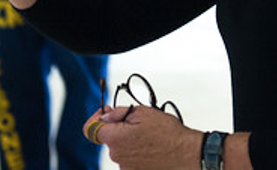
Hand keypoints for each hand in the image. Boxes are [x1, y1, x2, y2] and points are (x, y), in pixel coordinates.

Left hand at [83, 105, 202, 169]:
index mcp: (115, 138)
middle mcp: (116, 156)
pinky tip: (152, 148)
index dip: (97, 118)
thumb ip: (118, 113)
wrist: (186, 154)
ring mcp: (125, 167)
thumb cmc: (168, 133)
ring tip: (151, 137)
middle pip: (110, 138)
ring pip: (121, 149)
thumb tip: (104, 115)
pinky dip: (138, 152)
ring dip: (130, 141)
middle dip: (120, 129)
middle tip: (140, 123)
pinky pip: (130, 159)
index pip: (91, 129)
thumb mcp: (143, 112)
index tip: (107, 113)